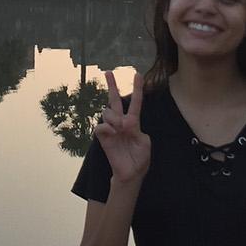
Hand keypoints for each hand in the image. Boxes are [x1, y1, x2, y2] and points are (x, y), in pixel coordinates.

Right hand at [95, 71, 149, 185]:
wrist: (131, 173)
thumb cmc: (140, 158)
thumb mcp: (144, 143)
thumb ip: (136, 130)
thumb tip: (122, 123)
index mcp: (134, 123)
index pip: (135, 103)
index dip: (137, 89)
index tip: (137, 75)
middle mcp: (121, 123)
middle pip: (115, 101)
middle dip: (112, 86)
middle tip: (108, 72)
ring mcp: (111, 129)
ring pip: (107, 112)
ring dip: (114, 117)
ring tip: (120, 129)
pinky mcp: (103, 138)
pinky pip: (100, 126)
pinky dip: (106, 127)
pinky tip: (113, 132)